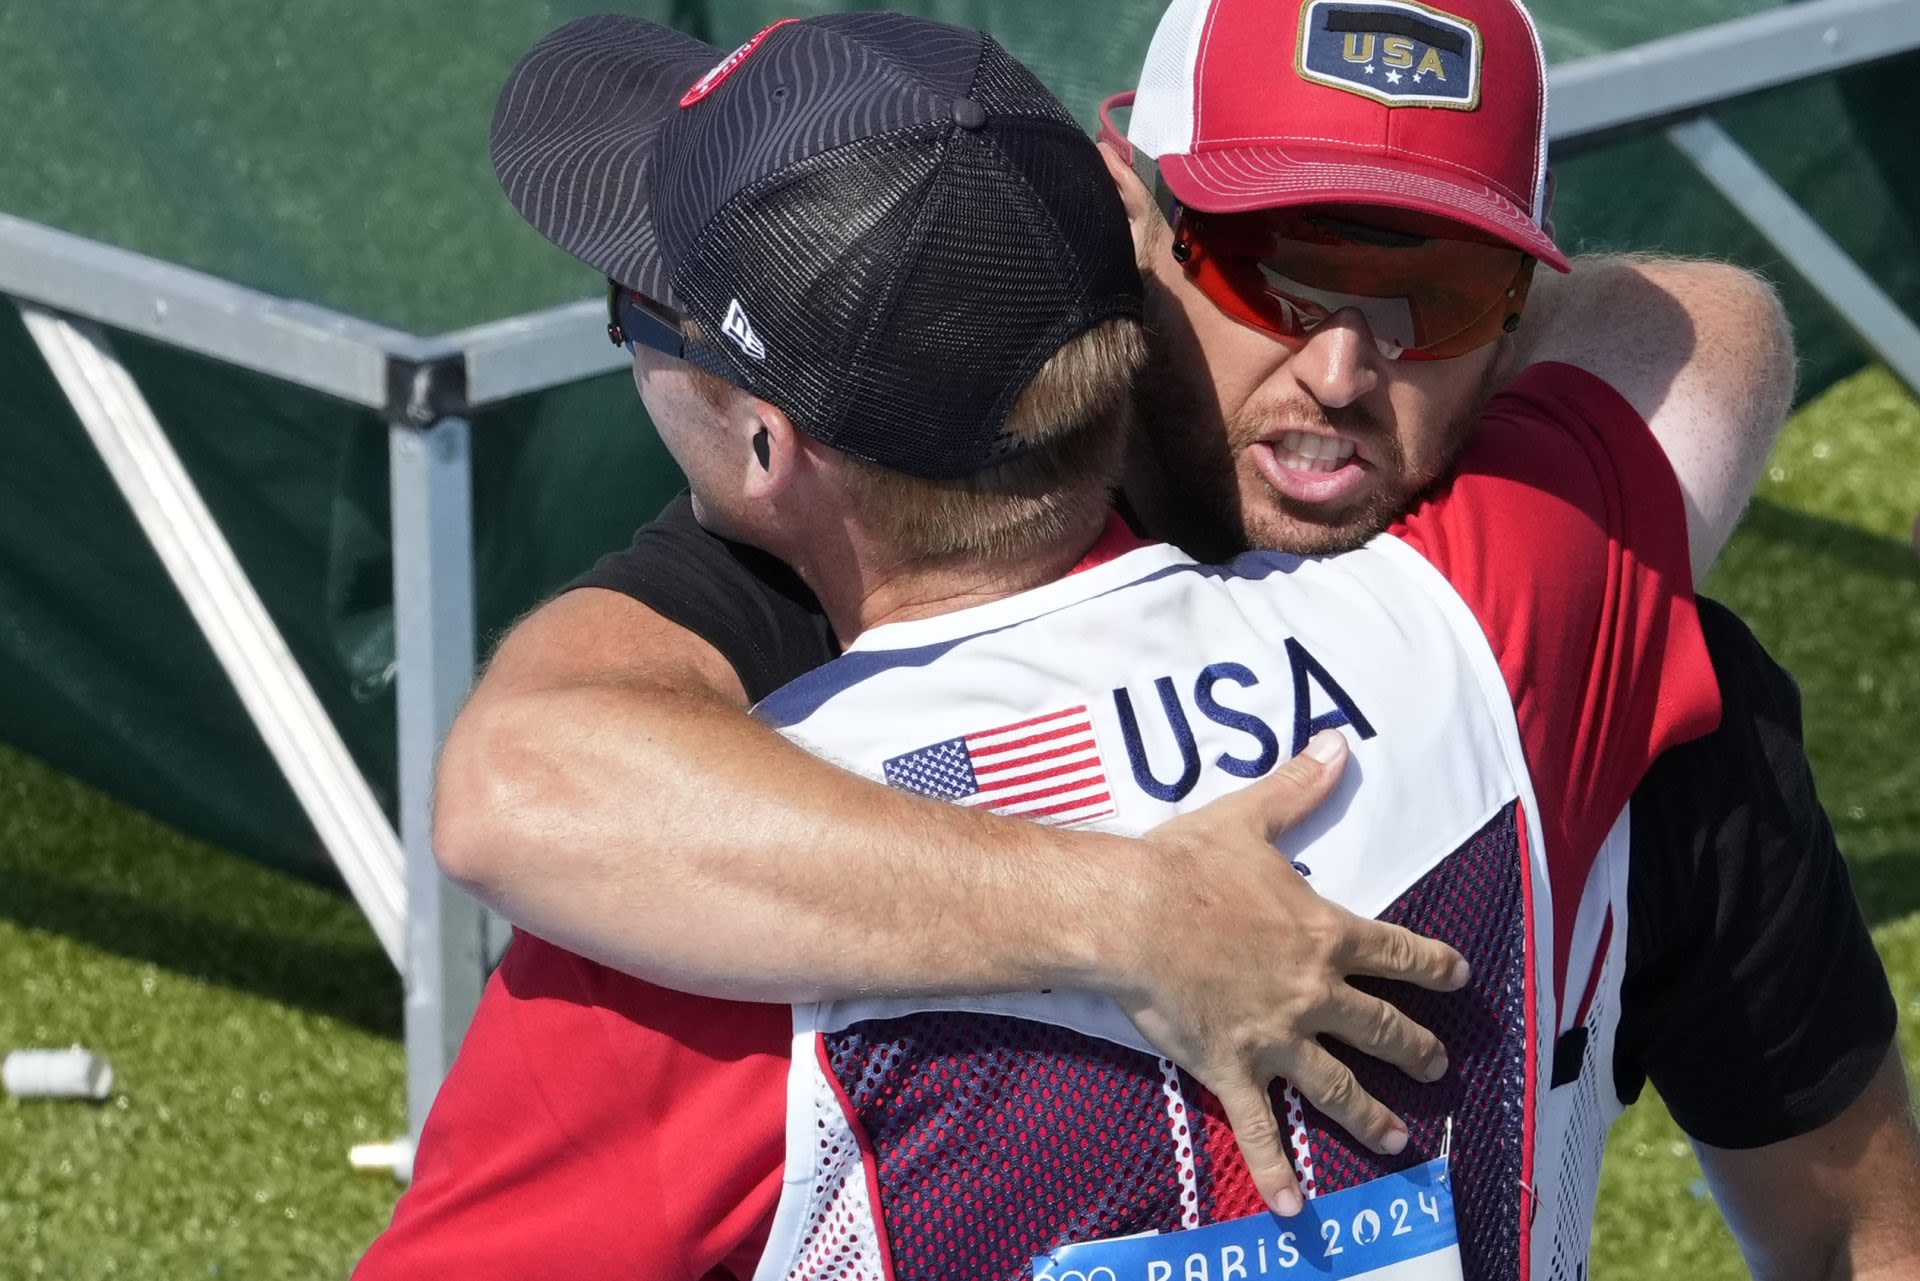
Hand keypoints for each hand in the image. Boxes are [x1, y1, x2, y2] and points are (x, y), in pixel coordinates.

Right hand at [1105, 730, 1468, 1215]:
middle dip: (1415, 1047)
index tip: (1459, 979)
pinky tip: (1295, 1207)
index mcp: (1326, 933)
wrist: (1132, 915)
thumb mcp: (1251, 818)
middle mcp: (1315, 993)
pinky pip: (1260, 1129)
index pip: (1399, 953)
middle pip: (1382, 1026)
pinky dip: (1277, 1171)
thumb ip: (1301, 788)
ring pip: (1340, 1085)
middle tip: (1437, 1064)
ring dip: (1372, 1115)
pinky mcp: (1235, 1069)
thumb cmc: (1189, 865)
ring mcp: (1278, 1037)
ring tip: (1399, 1138)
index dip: (1434, 967)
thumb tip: (1336, 743)